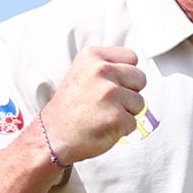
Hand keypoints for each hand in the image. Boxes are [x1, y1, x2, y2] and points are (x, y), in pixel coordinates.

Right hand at [39, 46, 146, 164]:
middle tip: (108, 103)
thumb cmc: (68, 108)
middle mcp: (102, 71)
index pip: (132, 58)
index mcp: (93, 56)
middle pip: (140, 78)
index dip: (125, 74)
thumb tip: (131, 68)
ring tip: (103, 115)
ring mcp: (111, 93)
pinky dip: (122, 129)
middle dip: (130, 93)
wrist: (52, 136)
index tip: (111, 85)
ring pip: (140, 102)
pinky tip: (103, 127)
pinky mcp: (117, 116)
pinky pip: (134, 122)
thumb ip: (106, 66)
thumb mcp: (80, 72)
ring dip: (126, 112)